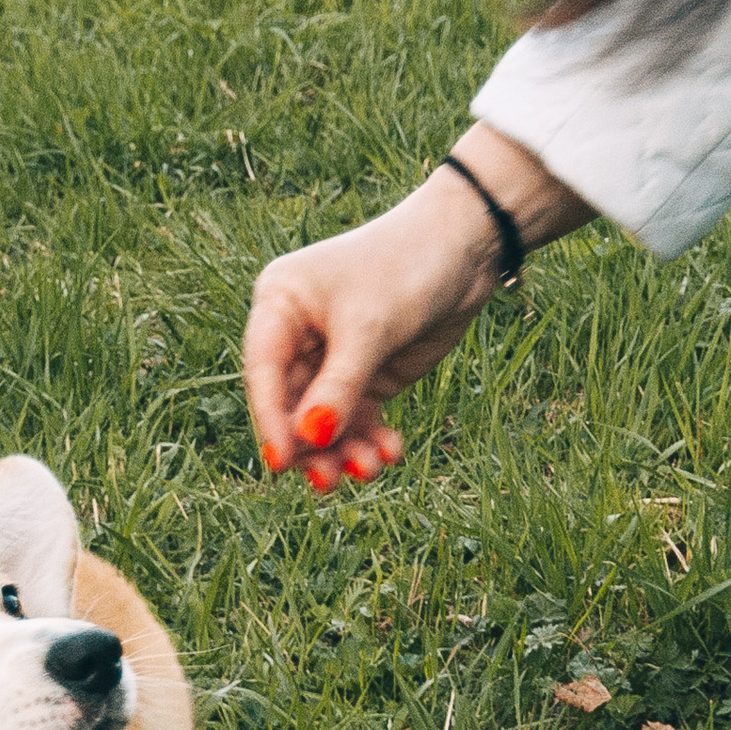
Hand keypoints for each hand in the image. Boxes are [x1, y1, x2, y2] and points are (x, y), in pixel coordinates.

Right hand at [241, 129, 593, 492]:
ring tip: (368, 470)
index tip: (282, 463)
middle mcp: (298, 334)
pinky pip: (356, 420)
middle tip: (329, 481)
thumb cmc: (405, 268)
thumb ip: (339, 386)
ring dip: (341, 451)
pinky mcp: (367, 374)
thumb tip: (310, 439)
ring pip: (323, 420)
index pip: (264, 372)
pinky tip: (389, 453)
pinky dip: (368, 441)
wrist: (466, 248)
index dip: (270, 420)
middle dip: (311, 445)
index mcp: (280, 305)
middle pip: (291, 405)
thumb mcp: (369, 328)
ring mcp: (333, 358)